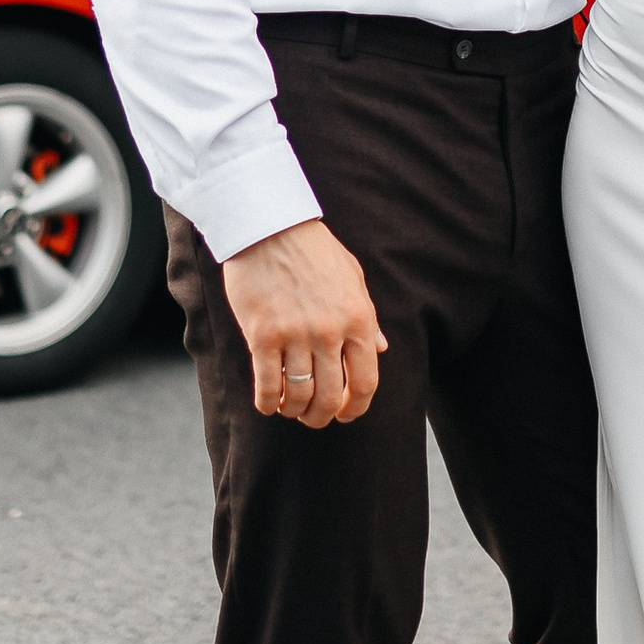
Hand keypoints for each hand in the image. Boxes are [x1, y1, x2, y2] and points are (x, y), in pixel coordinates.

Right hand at [220, 219, 386, 426]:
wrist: (270, 225)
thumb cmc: (314, 249)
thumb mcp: (353, 278)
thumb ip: (368, 317)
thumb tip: (381, 349)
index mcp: (358, 319)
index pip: (366, 382)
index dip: (357, 407)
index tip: (346, 414)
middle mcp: (330, 333)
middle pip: (331, 396)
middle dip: (322, 416)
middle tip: (314, 417)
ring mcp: (295, 336)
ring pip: (299, 395)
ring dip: (295, 411)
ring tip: (290, 409)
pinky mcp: (263, 335)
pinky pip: (268, 384)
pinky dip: (268, 403)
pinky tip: (268, 404)